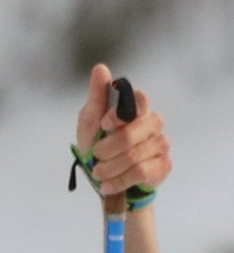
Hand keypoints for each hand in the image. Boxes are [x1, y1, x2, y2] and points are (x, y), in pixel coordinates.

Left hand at [76, 66, 170, 205]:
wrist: (106, 178)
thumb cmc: (99, 144)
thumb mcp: (90, 121)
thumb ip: (97, 97)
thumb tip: (100, 68)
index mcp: (138, 109)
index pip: (139, 100)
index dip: (119, 114)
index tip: (103, 124)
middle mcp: (153, 123)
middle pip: (130, 134)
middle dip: (105, 150)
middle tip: (95, 156)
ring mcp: (161, 144)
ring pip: (133, 156)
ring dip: (108, 168)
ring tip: (99, 172)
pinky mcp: (163, 165)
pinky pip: (140, 172)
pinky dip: (118, 180)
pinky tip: (108, 184)